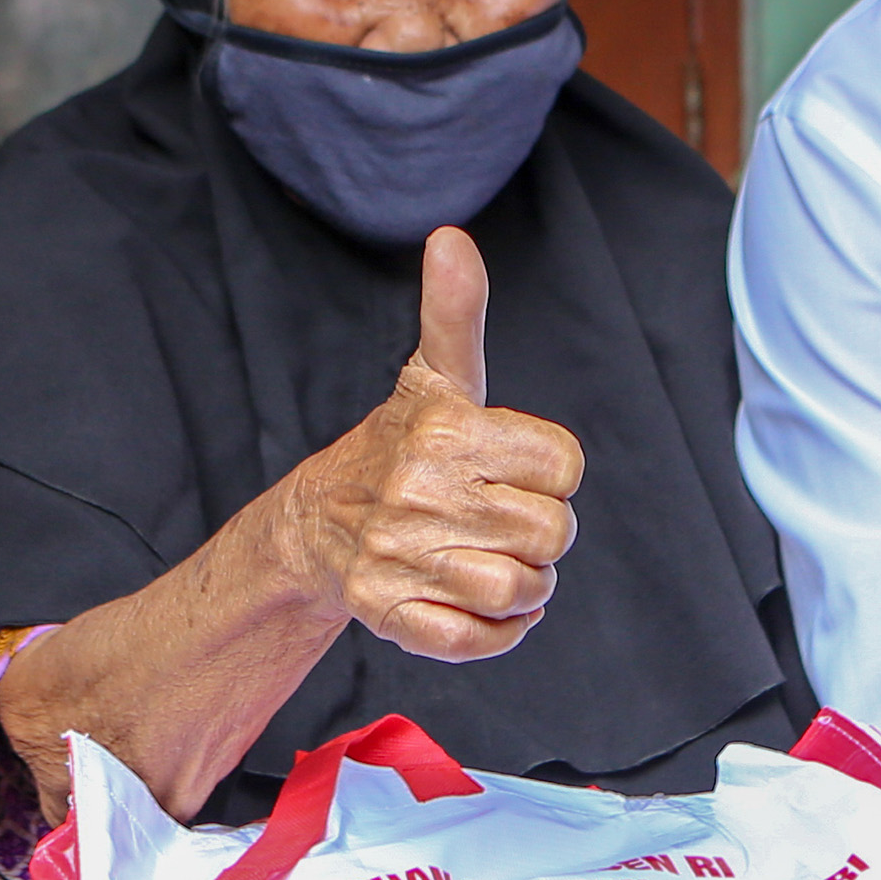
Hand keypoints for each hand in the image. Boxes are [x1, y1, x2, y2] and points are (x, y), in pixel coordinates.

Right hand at [269, 227, 581, 660]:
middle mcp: (420, 494)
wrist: (315, 523)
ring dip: (524, 588)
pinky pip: (477, 641)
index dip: (550, 472)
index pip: (565, 466)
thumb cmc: (400, 444)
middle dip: (542, 533)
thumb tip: (451, 237)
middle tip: (506, 520)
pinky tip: (480, 604)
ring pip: (520, 591)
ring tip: (497, 563)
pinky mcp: (390, 615)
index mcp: (445, 432)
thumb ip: (455, 311)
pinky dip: (495, 632)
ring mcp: (402, 558)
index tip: (516, 468)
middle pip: (552, 534)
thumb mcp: (433, 375)